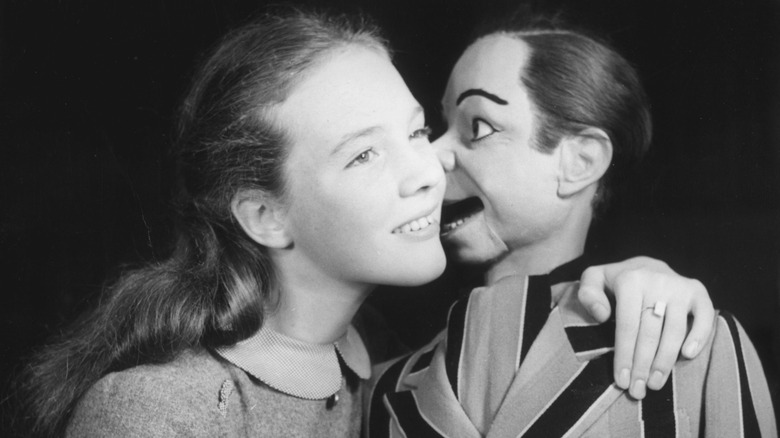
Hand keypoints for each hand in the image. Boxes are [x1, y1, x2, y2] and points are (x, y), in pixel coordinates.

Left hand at [577, 256, 713, 399]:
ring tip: (655, 383)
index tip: (621, 380)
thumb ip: (588, 294)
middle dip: (642, 366)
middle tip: (637, 391)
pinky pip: (705, 315)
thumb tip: (602, 315)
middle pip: (650, 332)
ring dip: (665, 361)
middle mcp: (657, 281)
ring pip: (674, 330)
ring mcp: (679, 286)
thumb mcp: (593, 280)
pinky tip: (688, 355)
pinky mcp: (697, 291)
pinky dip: (699, 336)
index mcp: (630, 280)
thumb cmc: (615, 281)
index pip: (627, 325)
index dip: (624, 355)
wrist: (645, 265)